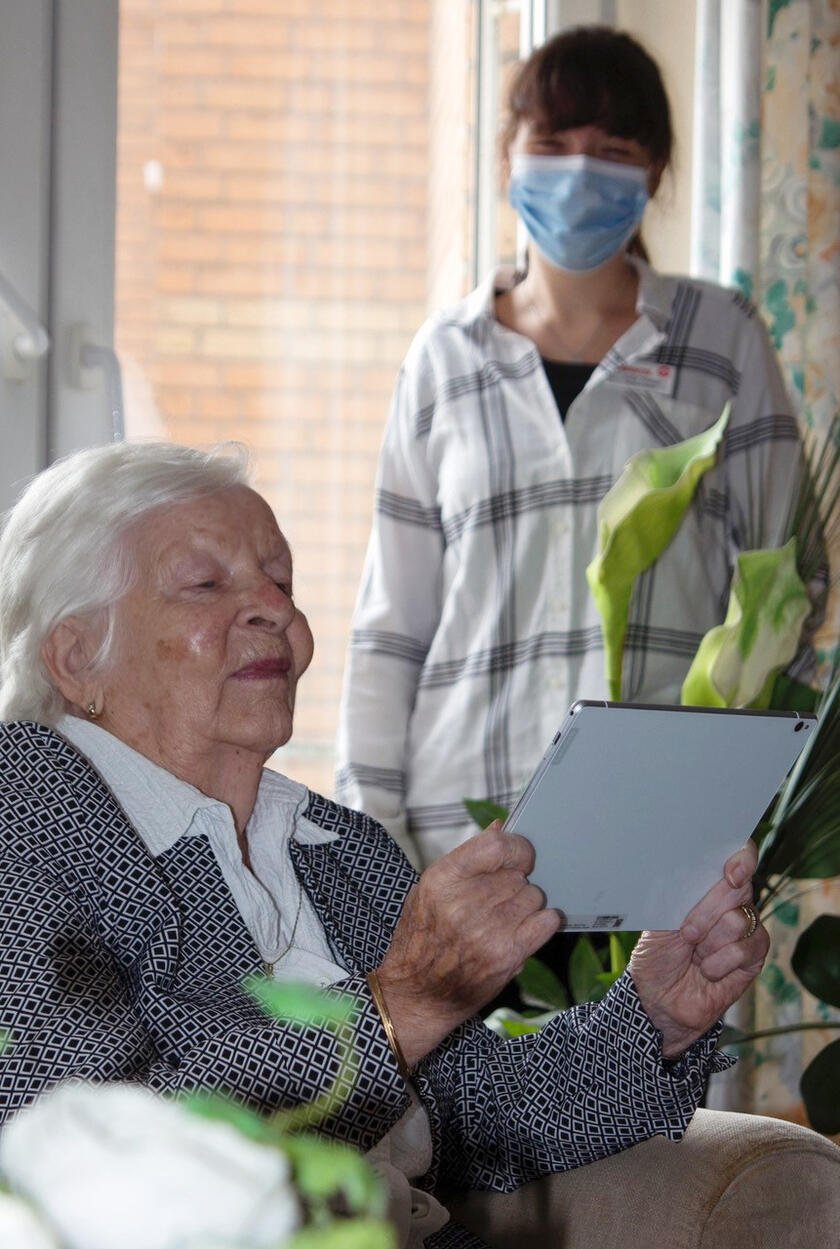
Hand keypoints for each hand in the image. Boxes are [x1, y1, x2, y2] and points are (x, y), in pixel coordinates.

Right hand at [376, 822, 561, 1065]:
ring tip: (504, 920)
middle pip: (519, 874)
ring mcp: (487, 930)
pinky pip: (547, 921)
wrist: (415, 995)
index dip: (516, 848)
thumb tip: (500, 827)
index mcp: (442, 879)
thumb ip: (467, 859)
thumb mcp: (430, 890)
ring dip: (527, 906)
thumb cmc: (421, 939)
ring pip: (534, 896)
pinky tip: (525, 930)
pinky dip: (542, 923)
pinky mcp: (506, 956)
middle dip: (516, 884)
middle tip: (500, 902)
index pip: (497, 845)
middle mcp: (464, 902)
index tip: (518, 858)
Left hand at [629, 841, 768, 1058]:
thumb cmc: (656, 955)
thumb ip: (681, 893)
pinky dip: (718, 962)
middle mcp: (731, 901)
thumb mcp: (661, 918)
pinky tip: (706, 970)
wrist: (659, 998)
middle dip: (706, 911)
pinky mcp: (755, 955)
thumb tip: (690, 870)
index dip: (742, 858)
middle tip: (686, 934)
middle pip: (738, 887)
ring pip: (739, 919)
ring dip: (708, 942)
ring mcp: (746, 927)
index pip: (737, 856)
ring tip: (694, 955)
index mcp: (707, 884)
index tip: (731, 873)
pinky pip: (745, 949)